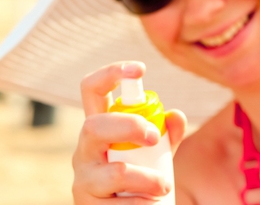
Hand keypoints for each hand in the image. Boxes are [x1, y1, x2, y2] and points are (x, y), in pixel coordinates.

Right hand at [72, 61, 186, 203]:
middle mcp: (85, 149)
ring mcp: (83, 178)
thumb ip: (167, 133)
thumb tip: (176, 115)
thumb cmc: (139, 176)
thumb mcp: (154, 152)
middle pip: (94, 126)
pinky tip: (150, 204)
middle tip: (155, 137)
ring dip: (147, 178)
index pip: (92, 90)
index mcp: (100, 127)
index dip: (112, 73)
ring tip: (164, 186)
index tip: (140, 69)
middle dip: (129, 126)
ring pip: (114, 173)